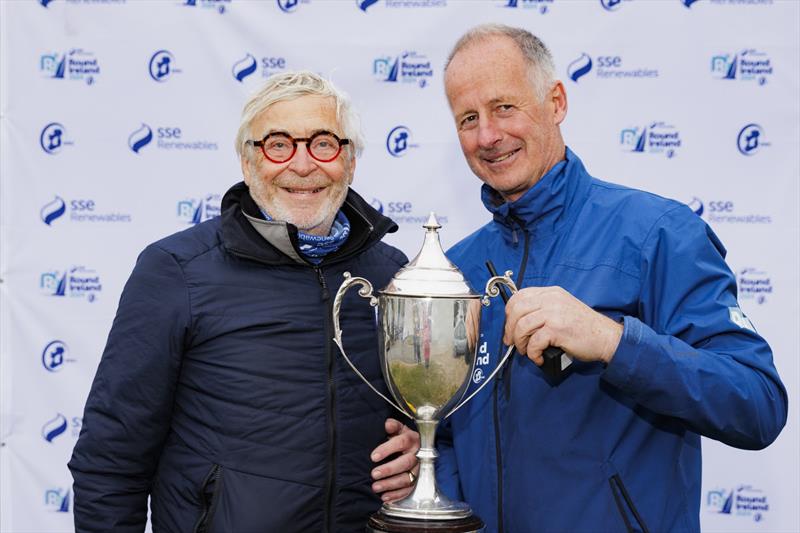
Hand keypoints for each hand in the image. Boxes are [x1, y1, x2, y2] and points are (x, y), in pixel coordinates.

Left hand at [370, 418, 419, 501]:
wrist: (414, 446)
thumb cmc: (401, 437)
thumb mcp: (398, 429)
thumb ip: (392, 426)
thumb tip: (386, 424)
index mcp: (411, 439)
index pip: (401, 442)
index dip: (387, 449)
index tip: (373, 456)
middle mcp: (417, 454)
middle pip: (405, 463)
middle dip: (389, 469)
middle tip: (374, 474)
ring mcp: (417, 469)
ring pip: (407, 478)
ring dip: (390, 484)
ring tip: (375, 487)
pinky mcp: (416, 480)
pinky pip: (408, 490)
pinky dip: (396, 495)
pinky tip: (385, 497)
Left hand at [504, 286, 622, 364]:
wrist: (606, 337)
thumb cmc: (584, 327)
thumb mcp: (562, 308)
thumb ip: (543, 309)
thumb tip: (518, 322)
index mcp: (551, 293)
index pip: (520, 296)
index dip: (510, 312)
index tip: (510, 325)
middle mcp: (551, 299)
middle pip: (517, 310)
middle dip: (510, 329)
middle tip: (512, 342)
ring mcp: (554, 313)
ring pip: (522, 326)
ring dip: (520, 342)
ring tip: (526, 351)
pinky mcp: (558, 329)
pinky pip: (534, 342)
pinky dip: (533, 353)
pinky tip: (539, 357)